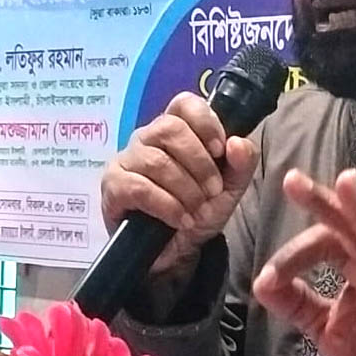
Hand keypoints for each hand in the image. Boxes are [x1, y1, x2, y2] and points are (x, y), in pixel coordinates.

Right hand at [100, 91, 258, 275]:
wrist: (177, 252)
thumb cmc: (199, 210)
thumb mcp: (230, 189)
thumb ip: (242, 163)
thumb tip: (237, 142)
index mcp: (176, 130)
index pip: (184, 103)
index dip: (205, 122)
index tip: (219, 150)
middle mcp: (148, 138)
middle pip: (170, 128)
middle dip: (199, 162)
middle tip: (213, 190)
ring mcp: (127, 160)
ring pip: (156, 160)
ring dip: (185, 189)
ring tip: (197, 210)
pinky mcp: (113, 186)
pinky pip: (139, 188)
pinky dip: (167, 206)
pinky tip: (181, 219)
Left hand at [252, 168, 355, 355]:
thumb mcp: (321, 325)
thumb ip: (294, 302)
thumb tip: (260, 281)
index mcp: (353, 265)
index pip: (323, 242)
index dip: (294, 254)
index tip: (268, 277)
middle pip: (348, 226)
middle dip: (322, 202)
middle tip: (292, 180)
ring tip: (346, 181)